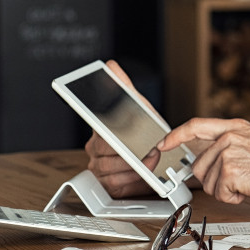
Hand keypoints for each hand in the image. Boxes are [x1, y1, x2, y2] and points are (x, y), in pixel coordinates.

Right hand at [83, 60, 155, 197]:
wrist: (155, 154)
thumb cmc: (143, 130)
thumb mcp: (138, 106)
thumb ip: (124, 87)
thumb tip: (111, 66)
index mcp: (99, 128)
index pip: (96, 127)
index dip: (106, 133)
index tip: (115, 137)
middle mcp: (95, 147)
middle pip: (106, 150)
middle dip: (130, 151)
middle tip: (149, 149)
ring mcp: (99, 166)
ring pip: (110, 167)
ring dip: (134, 165)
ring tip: (150, 159)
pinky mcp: (107, 183)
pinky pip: (114, 182)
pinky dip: (131, 178)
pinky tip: (142, 172)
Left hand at [159, 117, 249, 204]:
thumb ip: (229, 145)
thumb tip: (208, 159)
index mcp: (234, 127)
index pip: (195, 126)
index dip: (176, 136)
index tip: (163, 144)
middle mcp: (228, 137)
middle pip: (199, 166)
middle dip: (214, 180)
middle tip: (239, 179)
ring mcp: (228, 153)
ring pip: (209, 183)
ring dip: (226, 190)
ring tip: (249, 182)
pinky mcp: (230, 172)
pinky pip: (220, 194)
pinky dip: (234, 198)